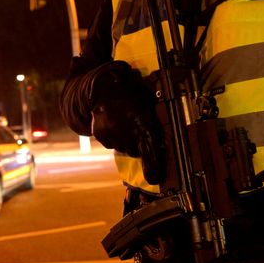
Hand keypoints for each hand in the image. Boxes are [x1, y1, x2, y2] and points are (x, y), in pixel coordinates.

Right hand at [89, 61, 163, 183]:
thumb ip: (154, 125)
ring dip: (127, 142)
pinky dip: (115, 139)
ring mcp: (112, 133)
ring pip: (124, 149)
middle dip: (139, 146)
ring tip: (126, 126)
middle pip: (136, 152)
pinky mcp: (101, 134)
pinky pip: (112, 145)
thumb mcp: (149, 105)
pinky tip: (116, 125)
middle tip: (138, 131)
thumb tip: (162, 147)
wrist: (106, 83)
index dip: (153, 167)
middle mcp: (127, 130)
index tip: (155, 179)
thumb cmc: (133, 93)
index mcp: (143, 121)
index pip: (150, 150)